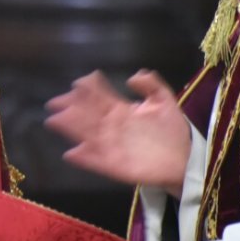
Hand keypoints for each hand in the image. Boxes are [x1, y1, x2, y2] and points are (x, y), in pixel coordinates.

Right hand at [44, 70, 190, 194]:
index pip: (99, 97)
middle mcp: (111, 127)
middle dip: (70, 108)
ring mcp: (111, 146)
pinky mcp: (113, 165)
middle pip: (86, 115)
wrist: (184, 160)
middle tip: (54, 102)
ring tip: (54, 121)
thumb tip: (134, 75)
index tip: (77, 83)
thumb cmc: (173, 130)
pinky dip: (83, 158)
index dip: (87, 89)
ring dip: (70, 129)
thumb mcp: (164, 101)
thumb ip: (151, 85)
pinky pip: (95, 161)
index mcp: (120, 110)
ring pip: (86, 135)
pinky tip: (71, 154)